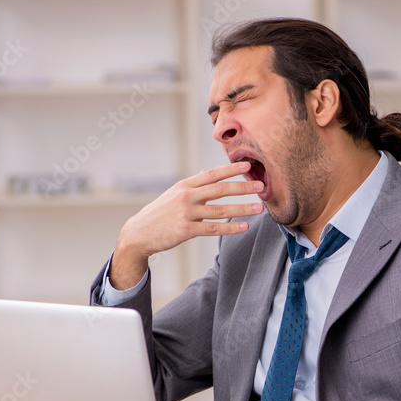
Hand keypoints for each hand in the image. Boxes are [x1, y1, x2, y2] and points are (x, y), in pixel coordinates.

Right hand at [109, 162, 263, 289]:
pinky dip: (230, 227)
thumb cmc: (159, 214)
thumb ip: (192, 184)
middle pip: (220, 189)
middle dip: (242, 187)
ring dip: (242, 208)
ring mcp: (186, 213)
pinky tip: (244, 226)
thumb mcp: (173, 194)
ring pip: (220, 210)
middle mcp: (186, 196)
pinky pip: (213, 228)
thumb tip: (206, 172)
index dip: (231, 170)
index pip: (212, 174)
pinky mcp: (186, 230)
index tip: (247, 166)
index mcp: (185, 185)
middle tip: (261, 186)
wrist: (139, 233)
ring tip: (259, 209)